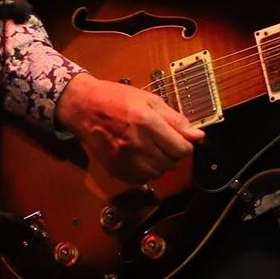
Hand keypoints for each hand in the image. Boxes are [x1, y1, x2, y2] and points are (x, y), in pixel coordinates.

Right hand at [56, 71, 203, 183]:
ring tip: (151, 149)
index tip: (180, 140)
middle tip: (164, 142)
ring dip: (160, 164)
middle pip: (171, 163)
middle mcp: (137, 144)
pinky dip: (145, 172)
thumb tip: (197, 135)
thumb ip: (175, 120)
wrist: (82, 107)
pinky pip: (141, 179)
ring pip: (157, 174)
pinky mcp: (115, 169)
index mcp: (148, 122)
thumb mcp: (150, 100)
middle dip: (173, 154)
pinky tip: (140, 157)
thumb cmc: (116, 99)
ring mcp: (124, 159)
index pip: (182, 149)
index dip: (185, 145)